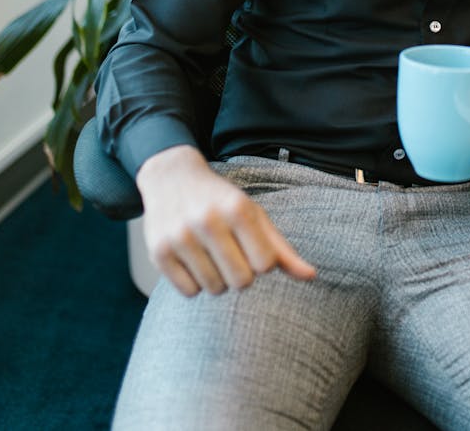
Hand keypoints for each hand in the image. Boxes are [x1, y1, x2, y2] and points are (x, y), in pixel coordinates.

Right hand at [136, 145, 316, 296]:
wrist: (170, 177)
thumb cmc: (220, 200)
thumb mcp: (253, 214)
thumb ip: (281, 248)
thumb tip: (311, 276)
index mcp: (238, 208)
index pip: (265, 265)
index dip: (261, 262)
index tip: (250, 247)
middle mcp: (208, 220)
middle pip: (241, 282)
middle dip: (240, 274)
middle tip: (230, 254)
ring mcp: (181, 237)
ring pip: (214, 289)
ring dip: (216, 279)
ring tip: (209, 253)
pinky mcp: (158, 252)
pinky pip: (189, 292)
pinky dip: (194, 283)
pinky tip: (191, 259)